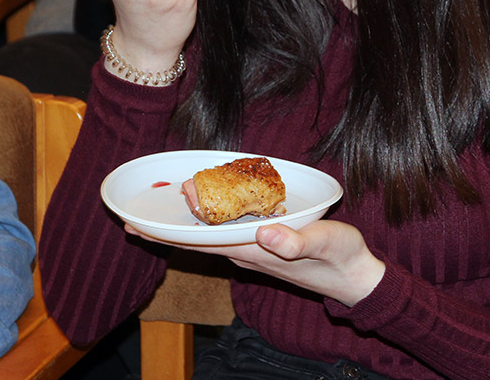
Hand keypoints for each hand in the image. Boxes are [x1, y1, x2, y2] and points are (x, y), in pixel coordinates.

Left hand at [125, 220, 385, 307]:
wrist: (356, 277)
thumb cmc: (340, 257)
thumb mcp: (323, 243)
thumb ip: (295, 241)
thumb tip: (266, 233)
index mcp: (255, 249)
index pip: (202, 241)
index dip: (169, 233)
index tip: (138, 227)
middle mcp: (249, 252)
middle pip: (198, 240)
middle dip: (167, 230)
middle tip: (134, 216)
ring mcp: (256, 251)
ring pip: (211, 237)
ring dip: (185, 226)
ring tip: (160, 212)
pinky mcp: (266, 246)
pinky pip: (228, 233)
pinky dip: (209, 223)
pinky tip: (205, 213)